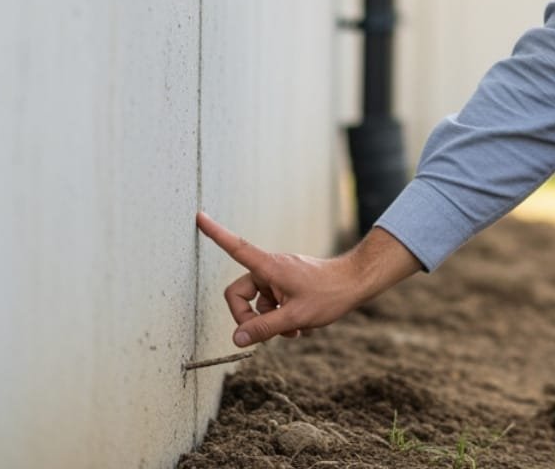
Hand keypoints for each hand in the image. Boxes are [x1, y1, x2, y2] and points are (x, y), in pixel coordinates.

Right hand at [196, 211, 421, 347]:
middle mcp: (270, 268)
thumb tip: (236, 339)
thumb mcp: (295, 317)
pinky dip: (280, 317)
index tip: (199, 216)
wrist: (355, 284)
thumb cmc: (329, 295)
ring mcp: (278, 276)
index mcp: (268, 267)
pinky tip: (299, 327)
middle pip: (239, 294)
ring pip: (258, 304)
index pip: (236, 247)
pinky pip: (271, 303)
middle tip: (267, 334)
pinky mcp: (286, 284)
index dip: (215, 233)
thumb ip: (264, 328)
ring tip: (294, 329)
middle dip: (249, 317)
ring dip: (270, 321)